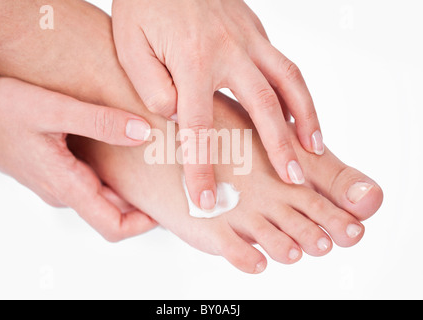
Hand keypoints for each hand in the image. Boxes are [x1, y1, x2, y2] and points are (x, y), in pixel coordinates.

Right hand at [0, 78, 156, 241]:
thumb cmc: (0, 113)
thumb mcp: (54, 109)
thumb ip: (100, 122)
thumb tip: (140, 133)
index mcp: (67, 185)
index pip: (112, 226)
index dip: (143, 224)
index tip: (165, 208)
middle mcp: (65, 192)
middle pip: (113, 212)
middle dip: (143, 202)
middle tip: (166, 179)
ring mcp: (60, 184)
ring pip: (103, 197)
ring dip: (128, 187)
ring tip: (151, 163)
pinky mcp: (57, 172)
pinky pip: (92, 183)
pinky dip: (112, 175)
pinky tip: (124, 151)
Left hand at [112, 0, 323, 209]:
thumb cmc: (143, 3)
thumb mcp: (129, 46)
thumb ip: (152, 87)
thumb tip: (181, 117)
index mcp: (192, 59)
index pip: (199, 128)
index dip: (202, 168)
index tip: (206, 199)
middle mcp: (229, 49)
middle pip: (264, 106)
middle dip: (281, 148)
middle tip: (293, 179)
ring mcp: (248, 36)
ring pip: (288, 80)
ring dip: (306, 116)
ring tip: (314, 148)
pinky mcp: (255, 28)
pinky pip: (282, 63)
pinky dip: (296, 92)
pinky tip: (298, 112)